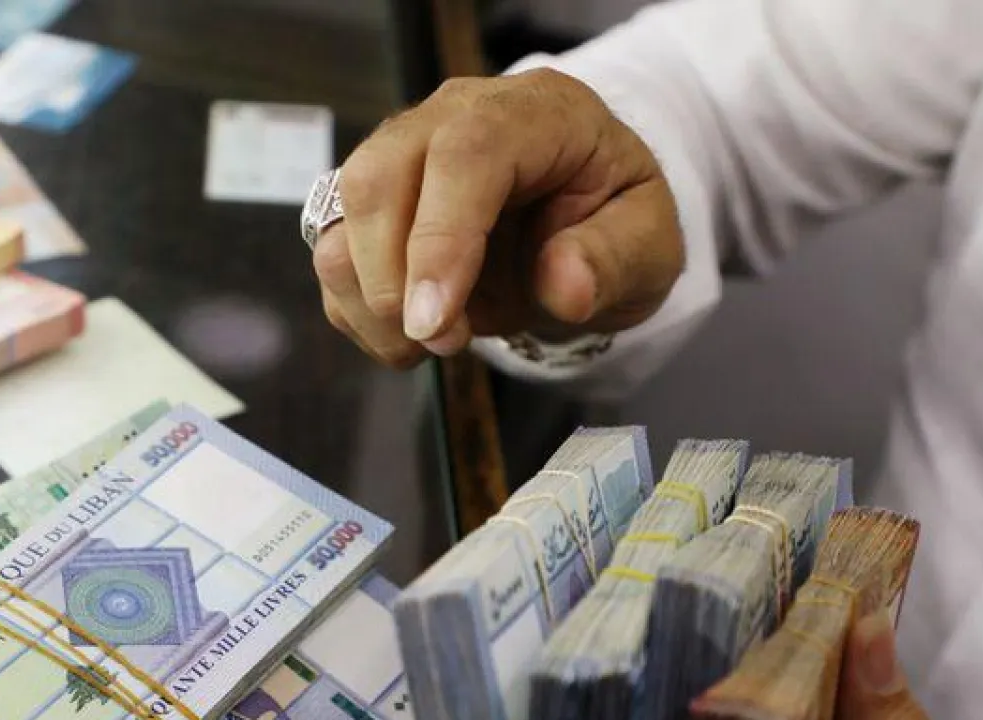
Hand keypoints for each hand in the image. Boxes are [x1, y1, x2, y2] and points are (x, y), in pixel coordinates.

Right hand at [314, 69, 683, 368]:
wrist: (579, 227)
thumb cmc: (612, 225)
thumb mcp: (648, 246)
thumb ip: (613, 260)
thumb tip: (563, 286)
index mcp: (535, 114)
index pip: (465, 154)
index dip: (440, 239)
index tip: (436, 322)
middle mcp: (453, 118)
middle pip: (378, 176)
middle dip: (391, 279)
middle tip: (441, 342)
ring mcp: (402, 156)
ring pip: (340, 216)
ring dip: (370, 302)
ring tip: (431, 343)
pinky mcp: (371, 206)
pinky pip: (334, 257)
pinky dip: (359, 313)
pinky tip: (412, 336)